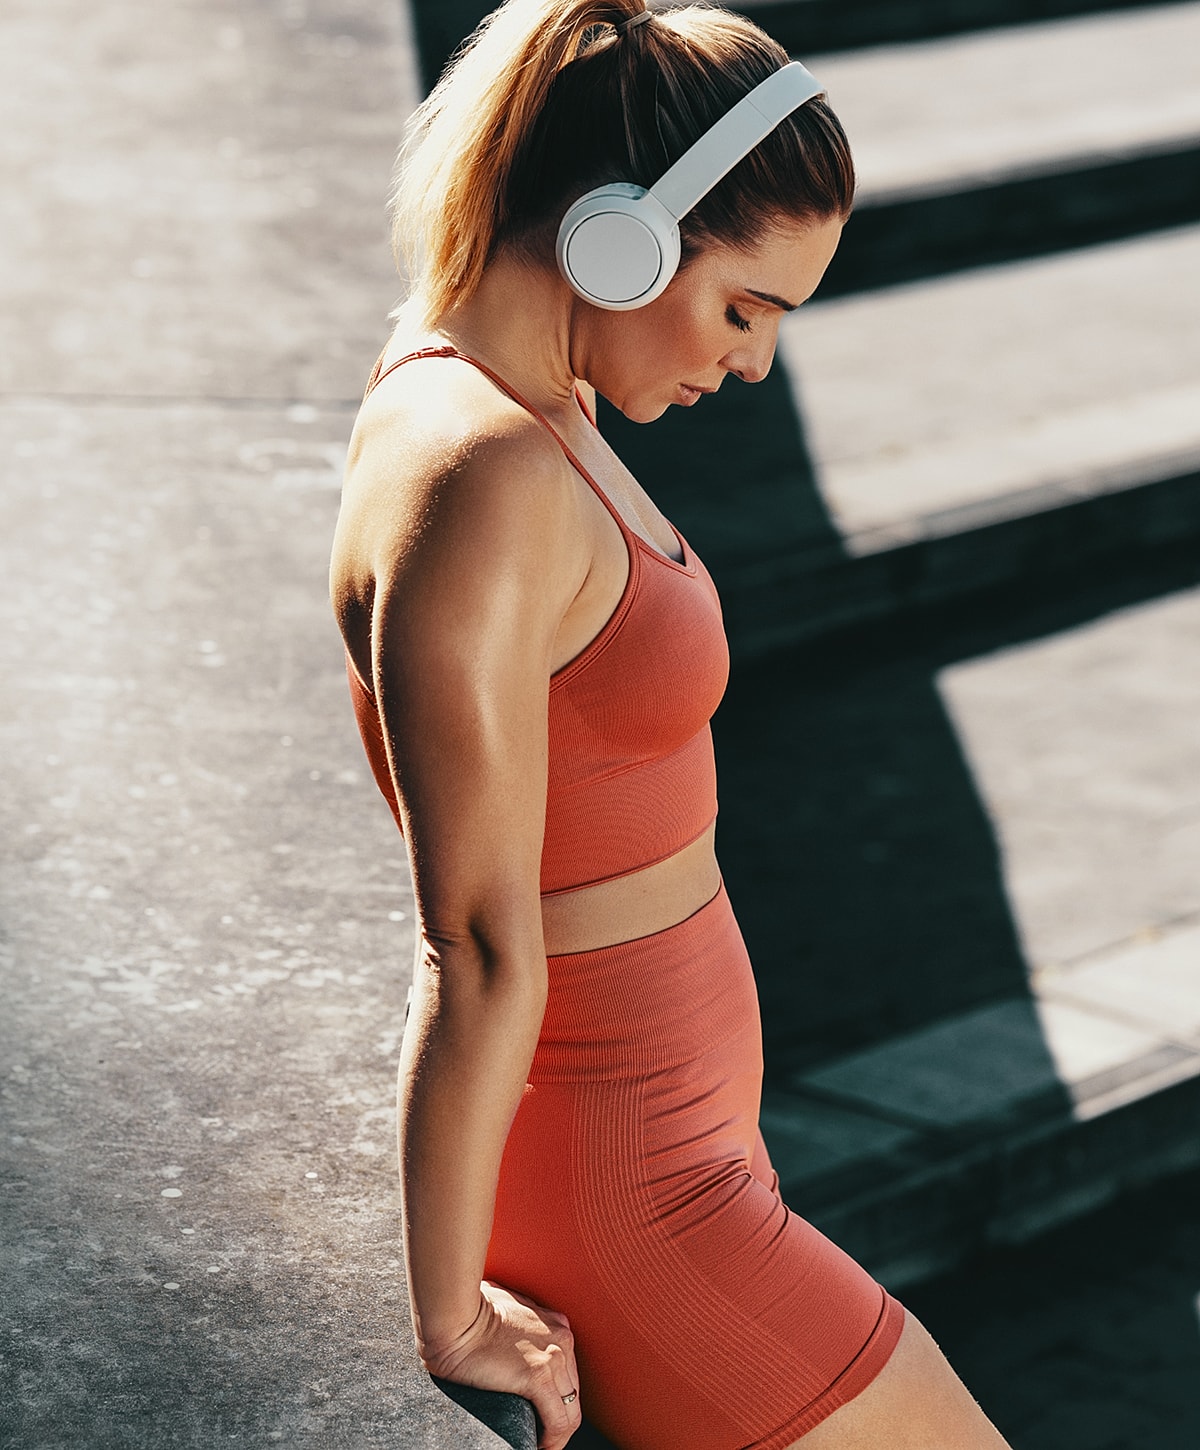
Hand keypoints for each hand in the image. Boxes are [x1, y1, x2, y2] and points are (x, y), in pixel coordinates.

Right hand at [420, 1281, 582, 1449]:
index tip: (542, 1416)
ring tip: (539, 1447)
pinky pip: (558, 1422)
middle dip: (559, 1419)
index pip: (569, 1374)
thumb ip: (520, 1326)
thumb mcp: (508, 1310)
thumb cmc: (469, 1311)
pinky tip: (536, 1447)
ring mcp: (552, 1358)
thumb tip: (508, 1345)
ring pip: (570, 1413)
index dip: (558, 1399)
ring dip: (557, 1437)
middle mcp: (561, 1339)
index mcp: (555, 1325)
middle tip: (540, 1437)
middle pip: (573, 1394)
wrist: (453, 1315)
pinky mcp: (538, 1377)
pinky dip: (552, 1442)